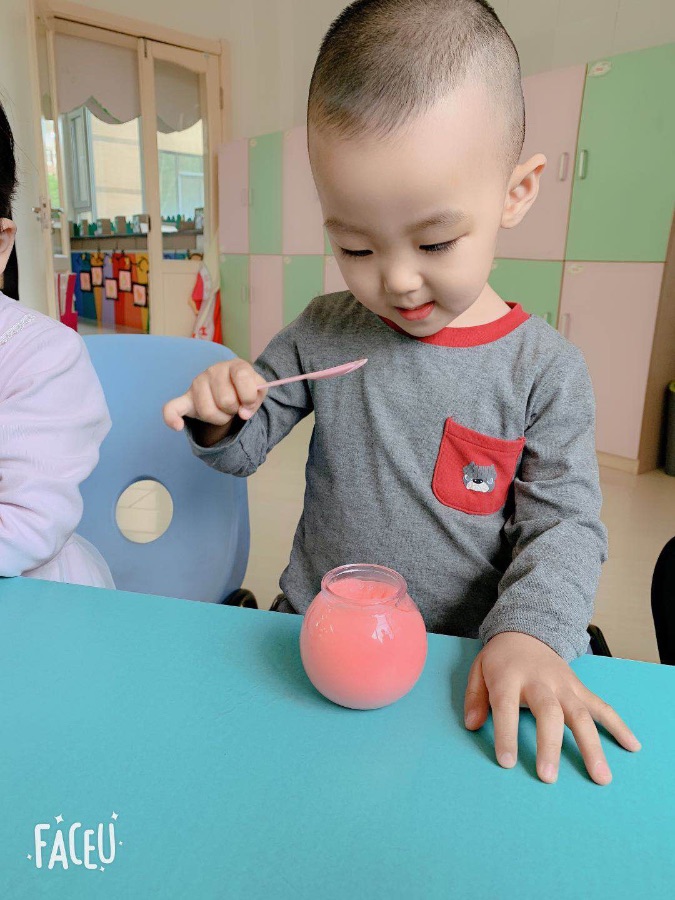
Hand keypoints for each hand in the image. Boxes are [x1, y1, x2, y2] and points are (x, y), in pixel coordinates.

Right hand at [163, 359, 267, 436]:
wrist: (231, 387)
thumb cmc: (245, 388)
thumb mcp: (259, 389)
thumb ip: (256, 398)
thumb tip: (243, 413)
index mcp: (235, 365)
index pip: (243, 379)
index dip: (249, 398)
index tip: (249, 404)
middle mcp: (214, 370)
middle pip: (226, 401)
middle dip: (234, 410)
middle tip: (234, 407)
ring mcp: (198, 383)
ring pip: (208, 412)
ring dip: (220, 419)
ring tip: (223, 411)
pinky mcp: (186, 397)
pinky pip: (172, 408)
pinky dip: (172, 418)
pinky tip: (178, 426)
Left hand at [464, 631, 640, 784]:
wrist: (525, 631)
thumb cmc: (500, 659)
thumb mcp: (479, 671)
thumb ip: (474, 698)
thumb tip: (472, 725)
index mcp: (509, 676)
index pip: (507, 705)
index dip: (506, 733)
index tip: (507, 762)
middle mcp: (539, 681)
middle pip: (548, 712)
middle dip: (550, 745)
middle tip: (548, 775)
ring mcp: (563, 684)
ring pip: (580, 713)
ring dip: (591, 745)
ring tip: (600, 776)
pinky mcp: (579, 688)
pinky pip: (601, 706)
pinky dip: (618, 725)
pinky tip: (632, 746)